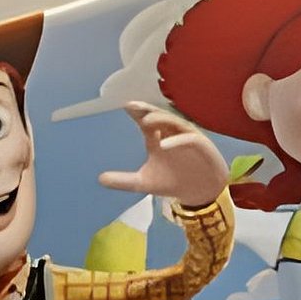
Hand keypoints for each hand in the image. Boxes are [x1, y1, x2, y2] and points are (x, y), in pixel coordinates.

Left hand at [97, 102, 227, 209]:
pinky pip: (189, 139)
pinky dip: (177, 141)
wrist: (199, 193)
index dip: (137, 113)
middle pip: (160, 118)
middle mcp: (172, 135)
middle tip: (132, 106)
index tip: (125, 106)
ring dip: (162, 121)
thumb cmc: (172, 182)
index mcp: (157, 139)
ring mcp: (187, 139)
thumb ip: (123, 181)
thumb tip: (100, 179)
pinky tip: (164, 145)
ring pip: (175, 124)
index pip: (146, 122)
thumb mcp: (143, 183)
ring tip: (146, 121)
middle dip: (147, 111)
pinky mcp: (201, 147)